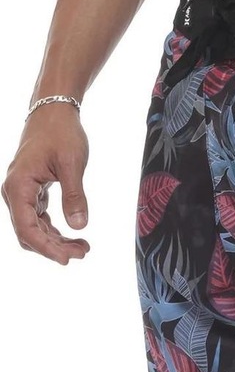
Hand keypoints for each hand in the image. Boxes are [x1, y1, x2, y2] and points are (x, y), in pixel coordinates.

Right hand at [2, 103, 90, 264]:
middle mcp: (14, 192)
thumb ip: (75, 196)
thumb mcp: (72, 164)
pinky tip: (73, 235)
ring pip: (34, 228)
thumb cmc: (61, 134)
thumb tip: (79, 226)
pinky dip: (54, 229)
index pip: (27, 229)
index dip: (46, 248)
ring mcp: (22, 193)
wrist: (53, 112)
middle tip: (83, 253)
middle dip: (54, 247)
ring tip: (83, 247)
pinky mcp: (31, 191)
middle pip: (29, 233)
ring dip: (55, 240)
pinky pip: (38, 218)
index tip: (67, 259)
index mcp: (18, 187)